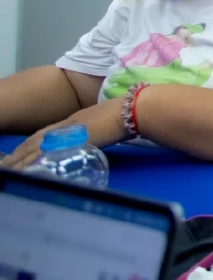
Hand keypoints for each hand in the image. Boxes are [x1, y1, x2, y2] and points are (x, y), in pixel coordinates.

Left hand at [1, 99, 127, 170]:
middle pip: (36, 140)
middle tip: (7, 164)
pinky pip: (46, 154)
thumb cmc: (127, 114)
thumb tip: (97, 138)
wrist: (134, 109)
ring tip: (10, 169)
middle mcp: (67, 125)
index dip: (30, 143)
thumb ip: (98, 130)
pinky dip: (33, 162)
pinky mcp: (71, 141)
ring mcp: (68, 132)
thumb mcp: (107, 122)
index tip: (18, 153)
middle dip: (20, 153)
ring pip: (36, 147)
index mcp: (74, 120)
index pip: (45, 133)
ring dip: (21, 159)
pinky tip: (26, 170)